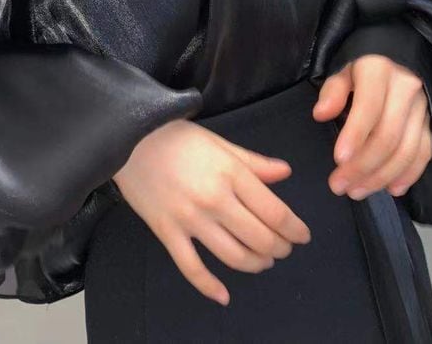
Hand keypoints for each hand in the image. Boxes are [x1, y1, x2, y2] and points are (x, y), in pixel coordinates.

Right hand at [112, 119, 310, 306]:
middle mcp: (215, 200)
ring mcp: (189, 218)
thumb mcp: (219, 142)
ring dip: (256, 264)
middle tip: (283, 248)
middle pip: (260, 239)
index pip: (275, 212)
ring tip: (262, 261)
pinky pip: (191, 267)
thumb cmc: (176, 137)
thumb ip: (253, 161)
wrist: (129, 137)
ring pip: (233, 257)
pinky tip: (223, 295)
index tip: (302, 236)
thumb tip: (285, 173)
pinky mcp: (166, 231)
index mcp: (231, 174)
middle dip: (279, 249)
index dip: (295, 230)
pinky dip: (209, 286)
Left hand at [312, 54, 431, 199]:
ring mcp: (421, 108)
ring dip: (381, 176)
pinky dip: (408, 174)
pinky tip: (390, 188)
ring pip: (407, 150)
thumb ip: (332, 92)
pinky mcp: (429, 123)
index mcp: (379, 71)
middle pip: (388, 136)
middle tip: (339, 185)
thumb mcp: (341, 71)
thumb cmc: (360, 69)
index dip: (355, 136)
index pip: (369, 108)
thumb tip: (320, 114)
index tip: (338, 159)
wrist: (395, 57)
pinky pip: (423, 153)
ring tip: (356, 191)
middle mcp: (405, 89)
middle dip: (362, 166)